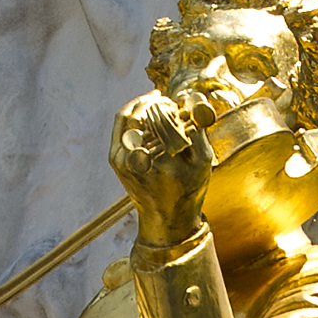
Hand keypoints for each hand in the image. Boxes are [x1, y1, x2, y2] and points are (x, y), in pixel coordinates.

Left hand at [110, 92, 212, 246]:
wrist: (164, 217)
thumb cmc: (188, 188)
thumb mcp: (202, 163)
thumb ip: (198, 129)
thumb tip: (192, 99)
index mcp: (161, 162)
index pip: (161, 119)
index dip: (170, 107)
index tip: (179, 105)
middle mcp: (136, 160)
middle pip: (141, 115)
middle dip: (155, 103)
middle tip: (168, 100)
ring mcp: (121, 160)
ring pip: (127, 116)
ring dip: (142, 104)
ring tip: (157, 99)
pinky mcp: (114, 159)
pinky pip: (121, 125)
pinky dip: (132, 113)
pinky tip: (146, 107)